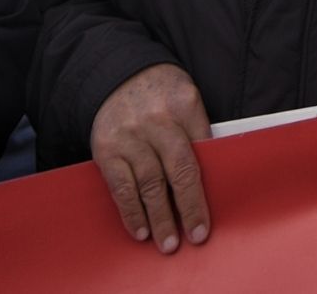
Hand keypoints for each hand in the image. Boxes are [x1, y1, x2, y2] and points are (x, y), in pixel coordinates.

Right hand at [88, 63, 211, 253]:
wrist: (116, 74)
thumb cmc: (160, 95)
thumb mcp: (185, 99)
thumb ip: (197, 133)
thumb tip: (209, 183)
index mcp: (184, 104)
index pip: (204, 150)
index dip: (207, 186)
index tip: (211, 217)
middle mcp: (157, 119)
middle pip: (178, 169)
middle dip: (188, 207)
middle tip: (195, 236)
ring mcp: (129, 134)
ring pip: (149, 182)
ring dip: (159, 217)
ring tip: (168, 243)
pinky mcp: (106, 147)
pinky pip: (120, 185)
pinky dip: (130, 210)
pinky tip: (139, 230)